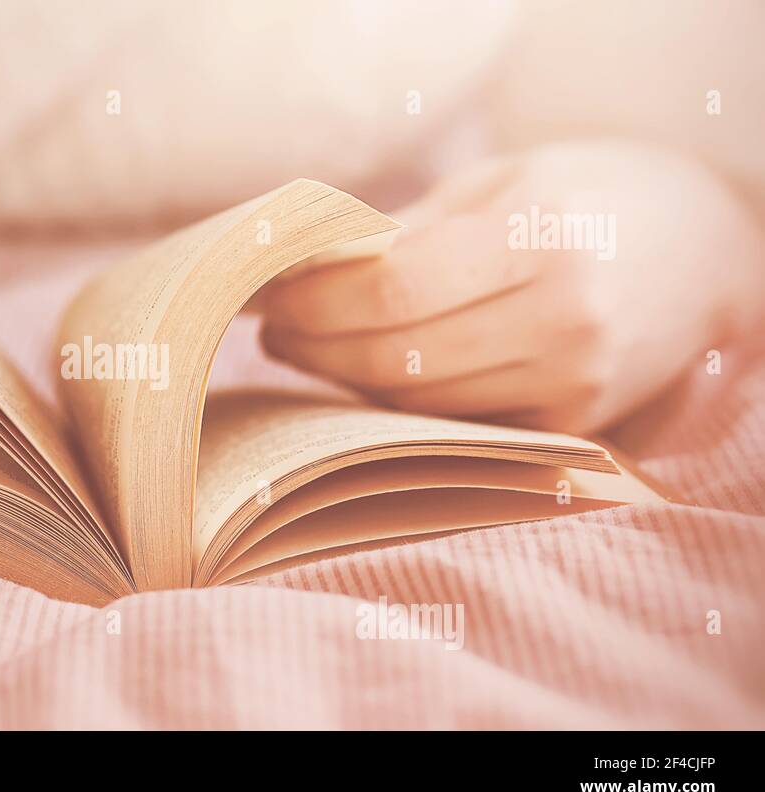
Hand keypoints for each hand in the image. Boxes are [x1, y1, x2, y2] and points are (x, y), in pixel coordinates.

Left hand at [262, 142, 764, 433]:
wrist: (707, 250)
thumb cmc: (589, 196)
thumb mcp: (502, 183)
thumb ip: (409, 230)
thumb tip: (305, 266)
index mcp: (543, 241)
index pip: (393, 293)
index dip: (314, 302)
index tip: (267, 293)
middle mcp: (564, 322)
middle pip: (397, 359)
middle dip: (315, 346)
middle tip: (272, 327)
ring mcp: (574, 384)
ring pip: (419, 404)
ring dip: (348, 380)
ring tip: (309, 346)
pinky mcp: (573, 424)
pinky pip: (457, 425)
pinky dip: (402, 405)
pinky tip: (369, 374)